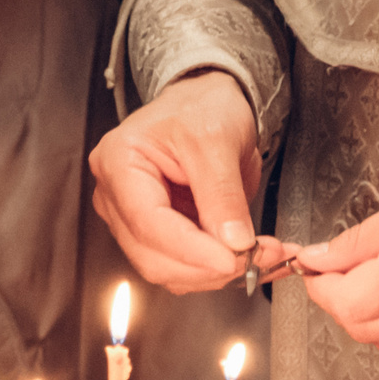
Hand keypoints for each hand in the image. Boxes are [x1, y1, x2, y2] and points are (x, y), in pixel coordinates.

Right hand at [88, 70, 290, 290]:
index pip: (149, 222)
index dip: (192, 249)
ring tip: (262, 254)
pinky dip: (218, 270)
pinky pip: (185, 267)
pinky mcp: (159, 235)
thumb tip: (233, 243)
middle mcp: (116, 196)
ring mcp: (134, 220)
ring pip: (170, 270)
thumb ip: (222, 194)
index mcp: (118, 162)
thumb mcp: (216, 139)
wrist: (208, 106)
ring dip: (217, 273)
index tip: (232, 259)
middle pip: (154, 256)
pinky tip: (248, 257)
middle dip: (209, 266)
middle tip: (259, 255)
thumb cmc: (202, 107)